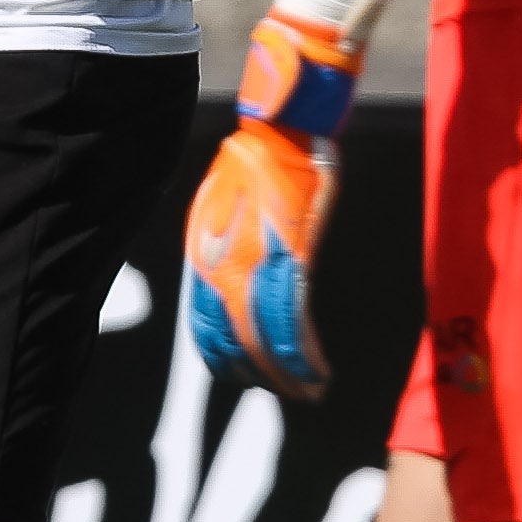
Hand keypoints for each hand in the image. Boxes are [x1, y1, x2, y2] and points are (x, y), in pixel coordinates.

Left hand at [181, 10, 363, 399]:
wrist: (281, 129)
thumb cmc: (258, 161)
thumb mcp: (221, 207)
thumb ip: (223, 247)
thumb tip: (229, 275)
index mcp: (202, 259)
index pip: (205, 328)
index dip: (223, 359)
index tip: (243, 377)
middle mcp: (222, 269)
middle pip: (235, 342)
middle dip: (259, 375)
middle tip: (284, 393)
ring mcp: (257, 265)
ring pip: (268, 341)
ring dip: (289, 373)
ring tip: (309, 391)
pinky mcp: (293, 259)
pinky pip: (295, 323)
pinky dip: (306, 354)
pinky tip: (319, 371)